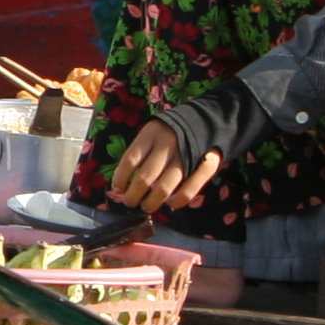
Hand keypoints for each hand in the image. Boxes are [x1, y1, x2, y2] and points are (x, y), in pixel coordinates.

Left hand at [107, 119, 221, 214]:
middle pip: (145, 178)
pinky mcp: (206, 165)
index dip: (120, 179)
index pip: (130, 160)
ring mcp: (187, 156)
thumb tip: (122, 182)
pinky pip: (189, 190)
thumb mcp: (152, 132)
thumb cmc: (171, 131)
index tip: (117, 189)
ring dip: (152, 202)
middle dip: (133, 196)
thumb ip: (140, 152)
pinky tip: (170, 204)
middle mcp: (168, 145)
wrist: (207, 118)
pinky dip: (178, 201)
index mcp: (152, 134)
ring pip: (164, 187)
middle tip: (130, 202)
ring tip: (146, 206)